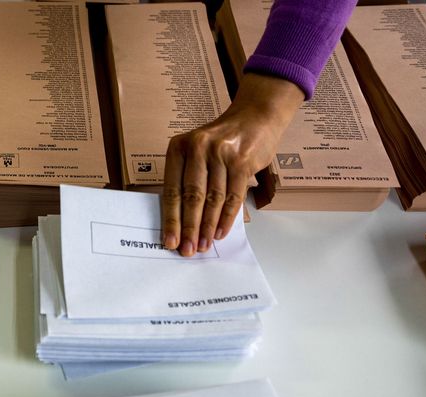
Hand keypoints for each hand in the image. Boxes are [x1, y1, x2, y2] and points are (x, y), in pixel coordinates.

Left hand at [162, 73, 303, 256]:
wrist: (255, 117)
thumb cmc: (223, 140)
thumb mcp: (197, 151)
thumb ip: (189, 178)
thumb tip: (183, 219)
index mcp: (179, 147)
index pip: (172, 189)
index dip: (171, 219)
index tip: (170, 240)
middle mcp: (197, 148)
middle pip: (191, 196)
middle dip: (189, 228)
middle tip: (187, 250)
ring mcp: (221, 154)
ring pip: (213, 199)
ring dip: (208, 226)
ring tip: (204, 245)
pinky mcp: (242, 161)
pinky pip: (233, 196)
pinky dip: (227, 217)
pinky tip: (220, 232)